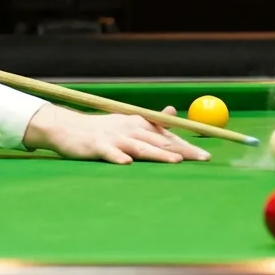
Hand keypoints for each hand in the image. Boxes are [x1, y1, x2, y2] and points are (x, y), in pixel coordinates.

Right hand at [23, 104, 210, 163]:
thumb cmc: (101, 129)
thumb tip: (173, 111)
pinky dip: (118, 157)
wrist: (68, 128)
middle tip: (203, 158)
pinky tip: (127, 163)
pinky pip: (110, 153)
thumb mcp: (128, 121)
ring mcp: (114, 138)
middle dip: (183, 150)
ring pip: (140, 147)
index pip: (167, 136)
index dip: (188, 144)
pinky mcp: (97, 147)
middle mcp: (130, 128)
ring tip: (175, 162)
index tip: (206, 154)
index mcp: (139, 123)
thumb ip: (151, 121)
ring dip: (158, 154)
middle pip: (160, 141)